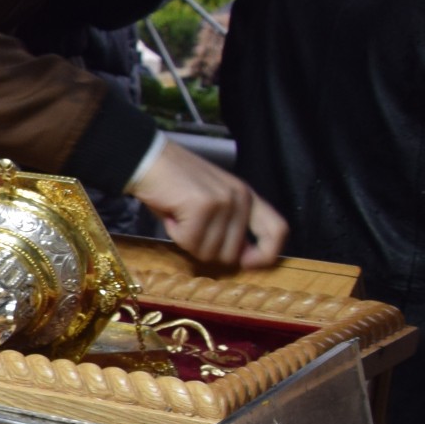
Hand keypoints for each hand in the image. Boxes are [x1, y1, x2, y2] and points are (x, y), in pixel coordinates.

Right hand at [130, 141, 287, 270]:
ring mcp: (225, 201)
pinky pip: (190, 242)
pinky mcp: (204, 206)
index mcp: (248, 197)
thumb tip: (239, 258)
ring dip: (186, 240)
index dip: (265, 255)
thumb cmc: (174, 184)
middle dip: (205, 248)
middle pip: (232, 254)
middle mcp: (242, 198)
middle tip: (189, 226)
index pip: (277, 231)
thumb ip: (229, 228)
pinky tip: (171, 214)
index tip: (245, 264)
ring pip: (208, 251)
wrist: (147, 159)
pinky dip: (175, 234)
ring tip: (179, 215)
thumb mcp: (210, 205)